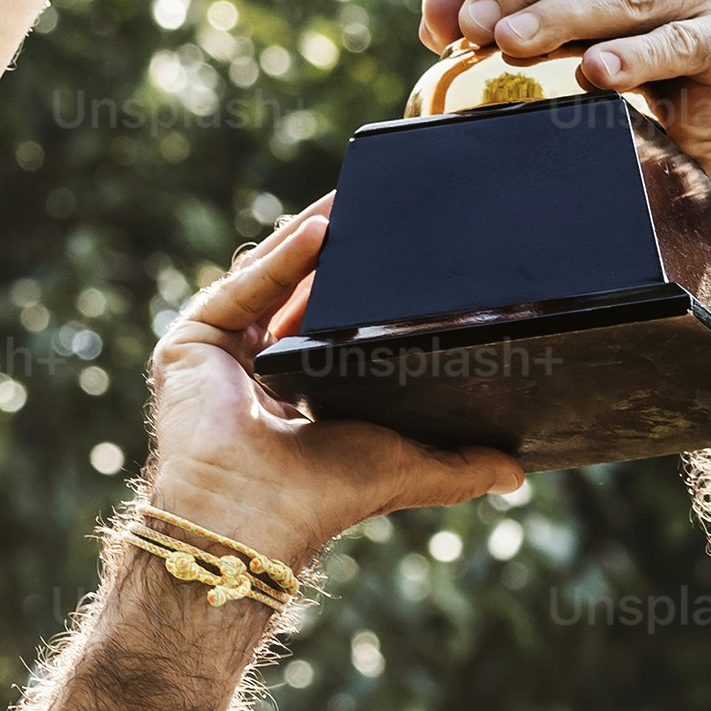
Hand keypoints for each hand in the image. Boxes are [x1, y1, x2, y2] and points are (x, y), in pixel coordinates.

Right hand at [134, 207, 527, 574]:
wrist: (256, 510)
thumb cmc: (323, 496)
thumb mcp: (409, 469)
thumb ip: (460, 467)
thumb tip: (517, 473)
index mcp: (300, 395)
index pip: (329, 328)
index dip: (358, 293)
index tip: (396, 257)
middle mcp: (257, 370)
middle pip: (297, 292)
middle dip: (335, 251)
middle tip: (377, 210)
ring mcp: (222, 352)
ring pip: (270, 277)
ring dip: (309, 236)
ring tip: (353, 200)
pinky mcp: (194, 338)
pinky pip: (245, 285)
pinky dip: (283, 257)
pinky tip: (322, 229)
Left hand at [417, 0, 710, 183]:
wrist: (689, 151)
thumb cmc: (615, 79)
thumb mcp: (549, 37)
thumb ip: (495, 14)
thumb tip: (439, 5)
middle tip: (479, 22)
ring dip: (564, 19)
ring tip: (513, 44)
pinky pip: (675, 44)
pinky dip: (631, 58)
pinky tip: (595, 73)